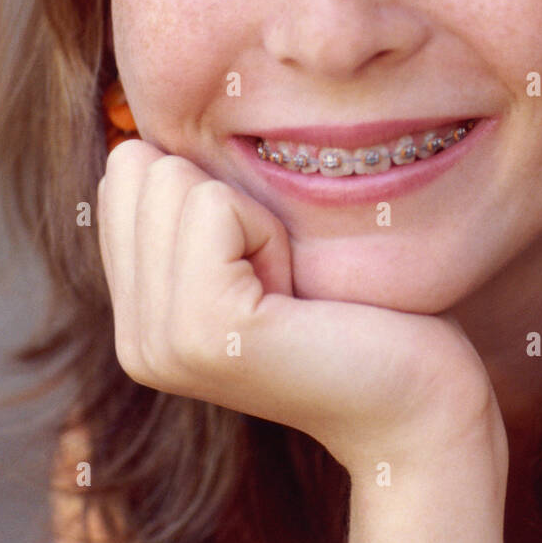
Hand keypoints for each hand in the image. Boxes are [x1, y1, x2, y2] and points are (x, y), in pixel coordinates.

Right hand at [97, 139, 502, 474]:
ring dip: (252, 217)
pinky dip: (269, 230)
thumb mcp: (255, 251)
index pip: (124, 173)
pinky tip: (296, 294)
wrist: (417, 403)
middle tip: (281, 276)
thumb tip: (145, 139)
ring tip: (290, 289)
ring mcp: (161, 342)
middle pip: (137, 167)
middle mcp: (135, 340)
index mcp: (138, 318)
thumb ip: (188, 212)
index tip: (264, 258)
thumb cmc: (358, 310)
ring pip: (173, 180)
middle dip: (226, 199)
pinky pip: (212, 206)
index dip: (210, 190)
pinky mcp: (203, 330)